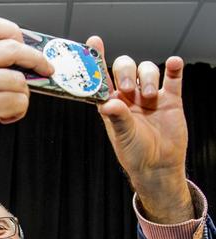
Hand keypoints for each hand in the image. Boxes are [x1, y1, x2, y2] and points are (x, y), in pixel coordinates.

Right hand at [0, 16, 52, 175]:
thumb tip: (15, 59)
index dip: (16, 34)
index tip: (26, 45)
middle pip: (13, 48)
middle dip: (36, 60)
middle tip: (44, 69)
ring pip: (19, 80)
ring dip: (20, 97)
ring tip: (5, 108)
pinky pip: (19, 101)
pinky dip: (17, 112)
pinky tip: (2, 118)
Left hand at [87, 37, 192, 222]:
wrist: (158, 166)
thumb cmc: (135, 154)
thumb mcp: (123, 136)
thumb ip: (117, 118)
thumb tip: (108, 103)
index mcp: (112, 103)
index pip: (101, 77)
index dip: (97, 60)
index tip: (93, 43)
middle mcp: (129, 96)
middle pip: (126, 68)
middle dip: (127, 71)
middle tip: (129, 88)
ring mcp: (150, 96)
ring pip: (148, 70)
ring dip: (149, 77)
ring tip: (150, 97)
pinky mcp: (171, 99)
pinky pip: (173, 78)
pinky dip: (174, 68)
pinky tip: (174, 64)